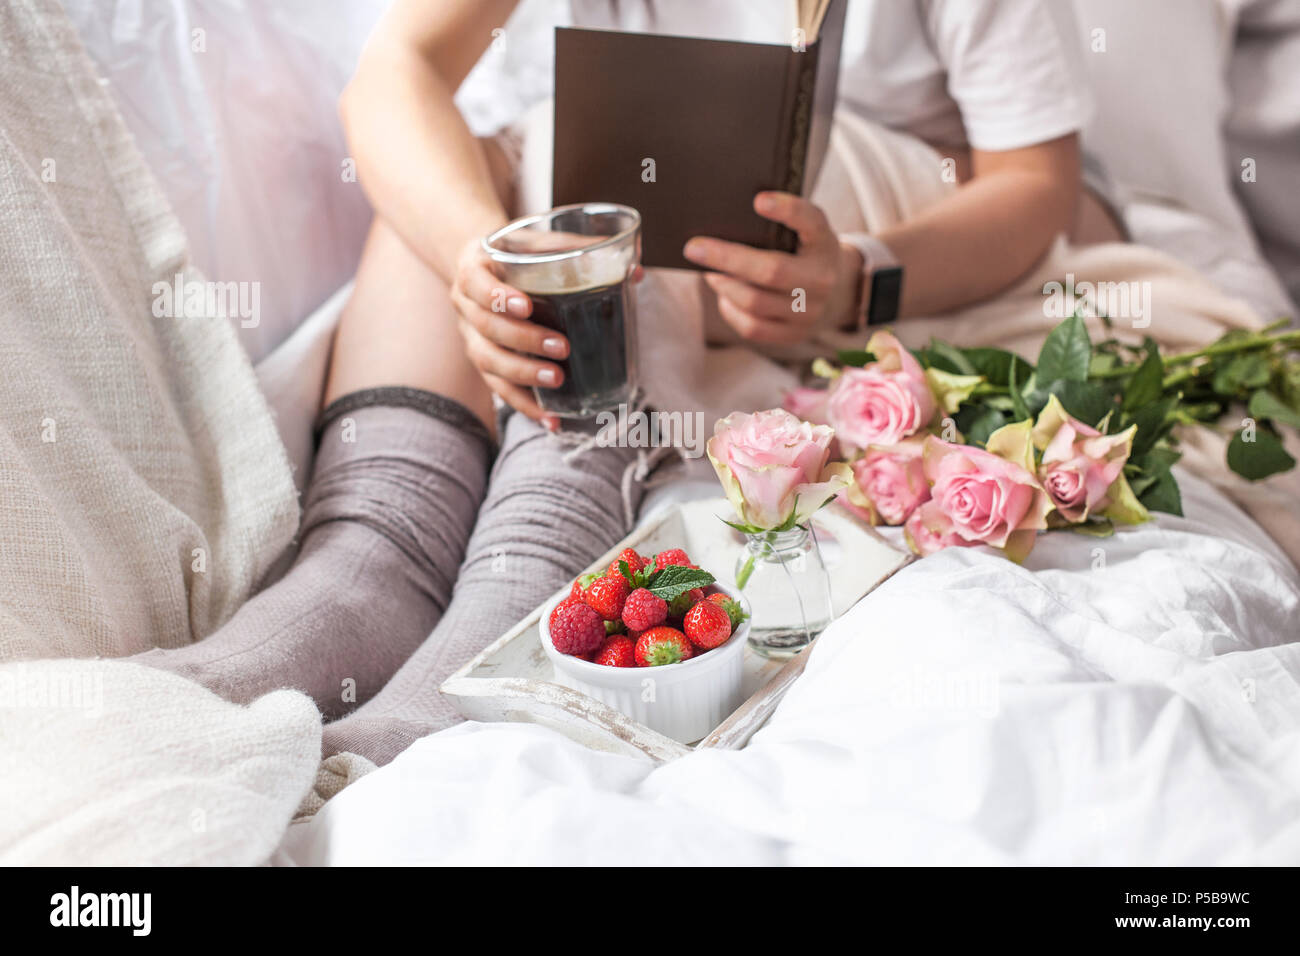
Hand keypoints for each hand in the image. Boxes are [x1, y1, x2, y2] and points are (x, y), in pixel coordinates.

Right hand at [449, 236, 568, 424]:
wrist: (484, 264)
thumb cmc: (520, 252)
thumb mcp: (540, 241)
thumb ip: (581, 249)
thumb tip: (637, 269)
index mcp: (474, 268)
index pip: (477, 284)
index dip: (499, 297)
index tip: (528, 306)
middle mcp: (465, 305)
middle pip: (486, 328)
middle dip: (524, 341)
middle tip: (562, 348)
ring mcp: (471, 337)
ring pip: (488, 361)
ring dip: (523, 374)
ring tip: (557, 380)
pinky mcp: (485, 362)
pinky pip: (500, 389)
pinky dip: (526, 406)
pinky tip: (551, 420)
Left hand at [683, 192, 862, 344]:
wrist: (832, 291)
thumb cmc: (802, 251)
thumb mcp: (801, 231)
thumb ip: (775, 224)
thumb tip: (722, 226)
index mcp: (824, 243)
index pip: (811, 221)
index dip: (787, 210)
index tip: (758, 201)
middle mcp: (823, 279)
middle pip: (771, 270)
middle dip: (727, 258)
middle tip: (694, 248)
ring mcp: (810, 312)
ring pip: (756, 302)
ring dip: (724, 285)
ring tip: (710, 272)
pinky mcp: (795, 335)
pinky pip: (753, 328)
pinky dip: (731, 310)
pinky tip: (724, 296)